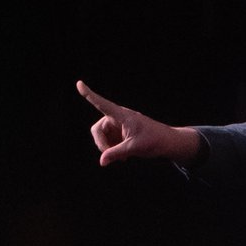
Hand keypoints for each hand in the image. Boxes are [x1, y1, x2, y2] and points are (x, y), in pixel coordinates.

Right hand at [77, 82, 200, 166]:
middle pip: (97, 129)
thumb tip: (101, 161)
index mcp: (122, 115)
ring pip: (101, 137)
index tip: (79, 84)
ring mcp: (117, 126)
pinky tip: (123, 156)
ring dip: (108, 148)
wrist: (166, 142)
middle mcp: (117, 118)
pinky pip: (108, 142)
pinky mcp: (119, 133)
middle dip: (101, 144)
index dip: (89, 95)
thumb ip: (116, 153)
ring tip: (122, 157)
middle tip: (110, 156)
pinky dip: (112, 150)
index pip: (102, 104)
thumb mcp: (134, 147)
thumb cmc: (154, 140)